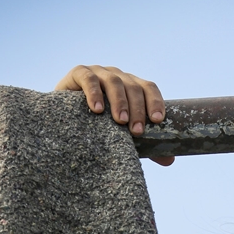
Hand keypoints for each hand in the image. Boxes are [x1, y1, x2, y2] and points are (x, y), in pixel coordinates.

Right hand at [55, 65, 173, 165]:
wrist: (64, 116)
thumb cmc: (98, 125)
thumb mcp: (121, 134)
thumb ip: (145, 145)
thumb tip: (169, 161)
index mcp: (131, 86)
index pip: (149, 87)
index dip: (155, 101)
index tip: (157, 120)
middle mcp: (118, 76)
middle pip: (133, 87)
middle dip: (137, 109)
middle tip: (137, 131)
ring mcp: (99, 73)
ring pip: (114, 82)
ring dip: (119, 102)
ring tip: (120, 121)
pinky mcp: (79, 74)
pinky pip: (89, 79)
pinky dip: (94, 93)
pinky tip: (96, 109)